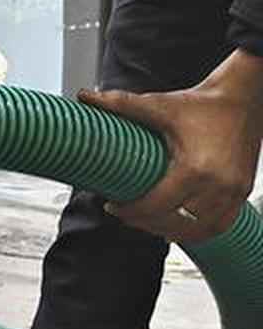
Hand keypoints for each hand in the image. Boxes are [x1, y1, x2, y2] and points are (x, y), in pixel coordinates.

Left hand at [81, 69, 262, 242]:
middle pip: (176, 223)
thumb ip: (121, 103)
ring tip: (146, 222)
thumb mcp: (160, 105)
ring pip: (198, 230)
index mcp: (195, 168)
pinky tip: (177, 229)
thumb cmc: (202, 104)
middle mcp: (218, 185)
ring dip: (169, 231)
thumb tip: (85, 96)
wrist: (244, 98)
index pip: (157, 206)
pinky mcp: (242, 192)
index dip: (130, 212)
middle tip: (124, 215)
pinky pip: (220, 226)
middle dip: (145, 223)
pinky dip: (197, 233)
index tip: (112, 207)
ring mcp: (234, 192)